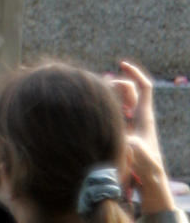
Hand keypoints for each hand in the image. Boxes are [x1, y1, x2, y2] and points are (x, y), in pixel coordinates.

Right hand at [112, 61, 173, 213]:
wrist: (151, 182)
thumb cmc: (146, 167)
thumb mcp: (135, 150)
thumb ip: (125, 139)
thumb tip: (115, 131)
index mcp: (145, 116)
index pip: (144, 87)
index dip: (134, 73)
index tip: (122, 64)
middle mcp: (139, 117)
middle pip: (129, 90)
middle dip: (116, 85)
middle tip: (104, 92)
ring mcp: (132, 124)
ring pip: (121, 101)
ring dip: (110, 97)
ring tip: (99, 103)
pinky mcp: (125, 132)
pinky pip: (116, 113)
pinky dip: (107, 109)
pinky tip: (96, 115)